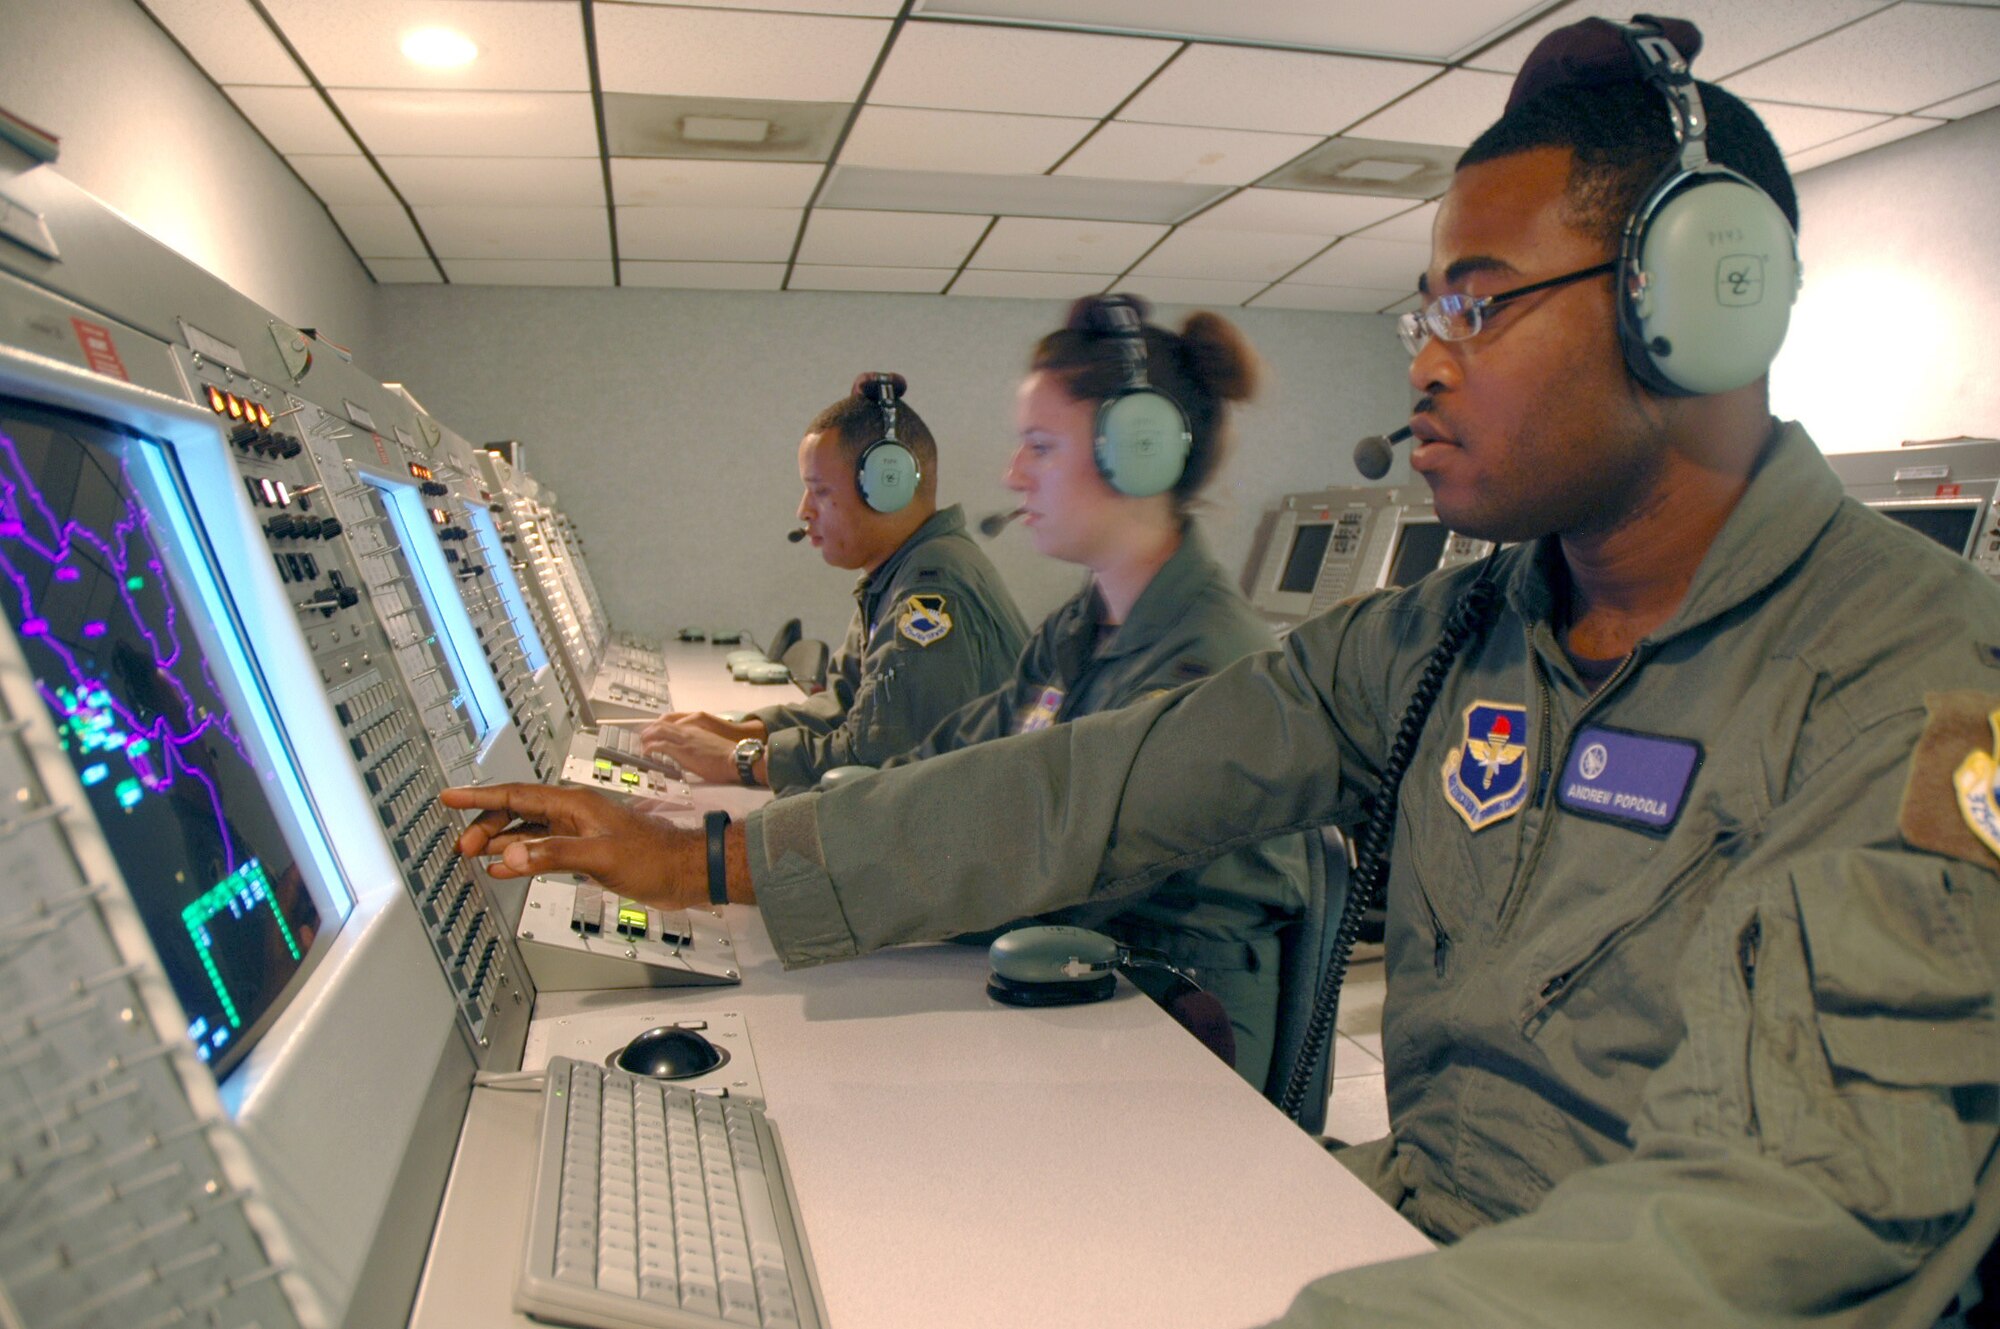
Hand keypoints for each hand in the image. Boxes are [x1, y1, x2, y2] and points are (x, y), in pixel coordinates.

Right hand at [441, 783, 704, 906]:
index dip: (480, 795)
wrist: (686, 871)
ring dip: (499, 840)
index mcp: (574, 804)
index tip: (451, 797)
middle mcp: (572, 813)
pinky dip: (519, 856)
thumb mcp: (601, 858)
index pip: (516, 794)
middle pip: (516, 811)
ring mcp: (577, 831)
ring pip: (526, 830)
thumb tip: (512, 855)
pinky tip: (505, 866)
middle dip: (485, 824)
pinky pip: (541, 848)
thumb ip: (555, 855)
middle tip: (461, 845)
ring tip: (473, 853)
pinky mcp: (584, 850)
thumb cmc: (656, 858)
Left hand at [640, 721, 745, 784]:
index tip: (654, 732)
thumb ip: (698, 745)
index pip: (673, 723)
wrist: (735, 758)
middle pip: (663, 724)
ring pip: (659, 731)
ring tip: (641, 743)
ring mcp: (684, 739)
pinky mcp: (682, 750)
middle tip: (642, 736)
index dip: (660, 726)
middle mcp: (688, 730)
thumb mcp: (710, 745)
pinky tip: (646, 752)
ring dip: (647, 736)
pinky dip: (650, 747)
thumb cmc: (726, 756)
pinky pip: (660, 745)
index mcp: (695, 729)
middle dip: (650, 729)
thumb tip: (692, 753)